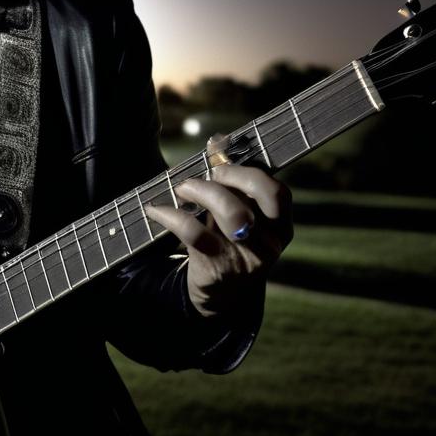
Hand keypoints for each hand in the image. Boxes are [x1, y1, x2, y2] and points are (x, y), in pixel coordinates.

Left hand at [143, 140, 292, 317]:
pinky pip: (193, 233)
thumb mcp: (239, 214)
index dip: (249, 169)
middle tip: (204, 175)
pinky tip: (155, 209)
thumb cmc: (230, 242)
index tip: (220, 157)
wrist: (223, 295)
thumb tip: (218, 140)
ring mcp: (245, 257)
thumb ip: (232, 181)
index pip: (278, 191)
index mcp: (280, 226)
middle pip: (257, 195)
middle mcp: (270, 242)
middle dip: (228, 175)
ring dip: (200, 191)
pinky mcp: (217, 267)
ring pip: (230, 212)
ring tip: (182, 188)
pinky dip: (170, 215)